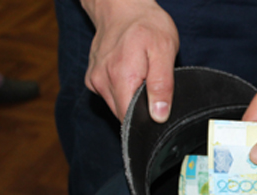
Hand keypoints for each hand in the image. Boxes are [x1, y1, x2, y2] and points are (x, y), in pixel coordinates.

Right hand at [82, 0, 178, 121]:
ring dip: (132, 99)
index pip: (130, 119)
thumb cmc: (147, 25)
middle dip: (140, 108)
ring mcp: (95, 80)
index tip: (157, 108)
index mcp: (121, 77)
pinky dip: (123, 91)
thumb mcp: (164, 51)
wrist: (123, 6)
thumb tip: (159, 116)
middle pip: (124, 115)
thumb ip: (162, 85)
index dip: (146, 120)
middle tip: (152, 85)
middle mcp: (102, 81)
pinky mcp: (93, 79)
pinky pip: (111, 96)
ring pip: (117, 106)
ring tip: (142, 76)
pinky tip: (130, 75)